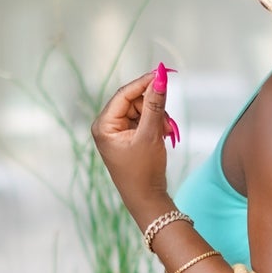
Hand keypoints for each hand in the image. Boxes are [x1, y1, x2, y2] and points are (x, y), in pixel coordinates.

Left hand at [91, 68, 173, 224]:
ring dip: (157, 117)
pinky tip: (163, 134)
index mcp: (103, 125)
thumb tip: (161, 78)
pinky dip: (155, 124)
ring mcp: (116, 132)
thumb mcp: (151, 134)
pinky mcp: (126, 138)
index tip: (165, 74)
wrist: (146, 199)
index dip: (145, 83)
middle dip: (153, 107)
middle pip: (133, 101)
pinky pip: (142, 121)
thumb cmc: (144, 171)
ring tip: (166, 132)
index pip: (124, 94)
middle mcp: (106, 126)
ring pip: (140, 110)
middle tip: (168, 119)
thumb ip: (156, 105)